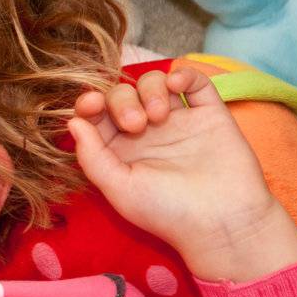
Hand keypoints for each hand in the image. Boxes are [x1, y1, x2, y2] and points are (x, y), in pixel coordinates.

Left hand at [67, 68, 296, 282]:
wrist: (224, 222)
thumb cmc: (168, 212)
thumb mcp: (119, 189)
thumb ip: (92, 156)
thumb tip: (72, 122)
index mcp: (119, 151)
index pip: (96, 116)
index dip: (89, 103)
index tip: (92, 105)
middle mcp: (147, 133)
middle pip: (122, 94)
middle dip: (122, 101)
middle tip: (136, 124)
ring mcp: (178, 122)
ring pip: (153, 83)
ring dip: (149, 89)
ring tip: (159, 116)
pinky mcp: (209, 114)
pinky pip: (195, 81)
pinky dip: (183, 73)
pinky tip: (176, 85)